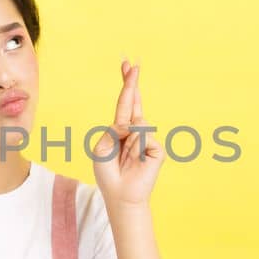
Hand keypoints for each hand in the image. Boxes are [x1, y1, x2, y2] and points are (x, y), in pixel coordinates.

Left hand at [92, 59, 162, 207]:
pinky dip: (135, 148)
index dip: (126, 84)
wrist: (120, 196)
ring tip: (125, 158)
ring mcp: (147, 139)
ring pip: (136, 125)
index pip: (124, 103)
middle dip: (132, 82)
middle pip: (135, 101)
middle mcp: (135, 130)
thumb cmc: (108, 173)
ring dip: (126, 141)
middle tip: (133, 63)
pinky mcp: (157, 150)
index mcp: (121, 128)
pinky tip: (136, 161)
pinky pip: (143, 138)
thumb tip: (133, 122)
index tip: (127, 65)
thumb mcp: (102, 148)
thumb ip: (114, 130)